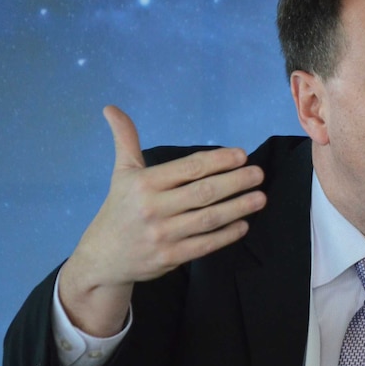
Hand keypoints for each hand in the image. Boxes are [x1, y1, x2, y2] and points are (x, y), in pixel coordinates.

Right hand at [59, 105, 266, 335]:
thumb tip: (111, 108)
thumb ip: (125, 140)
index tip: (242, 155)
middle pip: (204, 192)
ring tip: (260, 197)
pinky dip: (226, 235)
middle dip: (235, 182)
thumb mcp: (121, 173)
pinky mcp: (170, 257)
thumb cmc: (120, 209)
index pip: (189, 168)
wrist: (104, 257)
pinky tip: (244, 225)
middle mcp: (153, 208)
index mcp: (144, 183)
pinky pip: (205, 244)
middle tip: (258, 173)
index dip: (218, 161)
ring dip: (238, 207)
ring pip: (208, 219)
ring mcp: (163, 235)